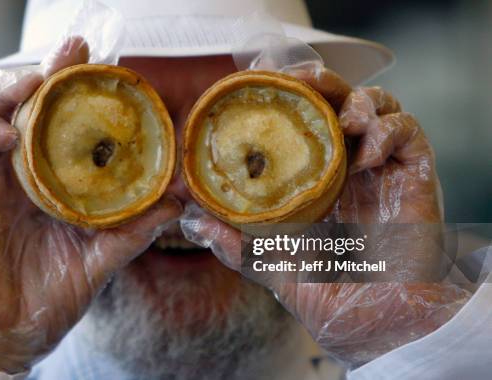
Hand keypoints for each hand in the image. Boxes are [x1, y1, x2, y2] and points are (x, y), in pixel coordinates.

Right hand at [0, 36, 181, 372]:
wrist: (5, 330)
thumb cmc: (50, 293)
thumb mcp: (101, 254)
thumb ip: (136, 227)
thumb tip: (180, 201)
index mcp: (54, 178)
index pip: (66, 121)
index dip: (80, 91)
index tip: (105, 67)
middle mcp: (22, 167)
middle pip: (32, 103)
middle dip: (51, 71)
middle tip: (75, 50)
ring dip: (16, 86)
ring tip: (41, 80)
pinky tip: (6, 134)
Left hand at [180, 66, 469, 366]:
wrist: (374, 325)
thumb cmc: (325, 293)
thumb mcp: (270, 263)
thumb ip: (235, 243)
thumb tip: (191, 222)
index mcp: (316, 176)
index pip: (303, 118)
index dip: (287, 91)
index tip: (261, 77)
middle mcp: (348, 165)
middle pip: (339, 98)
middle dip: (320, 80)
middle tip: (299, 80)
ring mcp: (382, 168)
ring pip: (378, 104)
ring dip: (357, 100)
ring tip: (341, 121)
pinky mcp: (415, 175)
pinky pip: (407, 132)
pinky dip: (385, 131)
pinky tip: (364, 156)